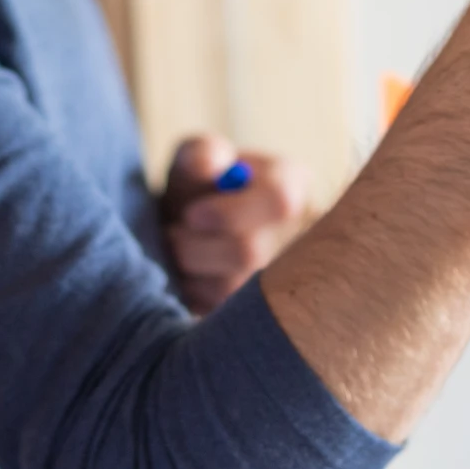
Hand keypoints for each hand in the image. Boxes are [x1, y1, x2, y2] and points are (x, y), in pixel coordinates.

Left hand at [162, 135, 310, 316]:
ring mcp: (282, 280)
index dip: (231, 213)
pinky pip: (217, 313)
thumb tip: (210, 167)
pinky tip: (189, 275)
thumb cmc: (198, 184)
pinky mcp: (257, 315)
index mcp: (290, 185)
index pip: (280, 201)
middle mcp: (298, 234)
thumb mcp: (197, 155)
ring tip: (178, 250)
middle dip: (196, 247)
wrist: (188, 227)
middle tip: (171, 235)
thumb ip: (203, 153)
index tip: (191, 215)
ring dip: (190, 269)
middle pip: (250, 254)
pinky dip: (192, 293)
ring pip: (230, 289)